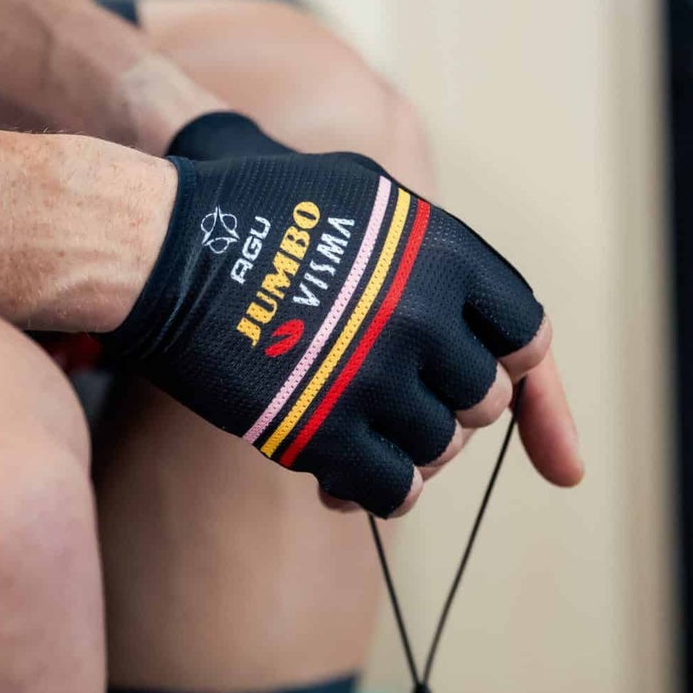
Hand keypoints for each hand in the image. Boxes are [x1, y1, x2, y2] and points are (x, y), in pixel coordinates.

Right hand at [105, 114, 581, 515]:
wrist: (163, 249)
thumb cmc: (256, 212)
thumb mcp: (365, 198)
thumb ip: (431, 254)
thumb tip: (479, 317)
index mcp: (442, 254)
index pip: (526, 334)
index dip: (529, 377)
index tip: (517, 403)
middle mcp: (423, 315)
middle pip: (486, 401)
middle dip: (453, 409)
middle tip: (405, 403)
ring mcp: (375, 377)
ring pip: (440, 450)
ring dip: (412, 453)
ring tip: (368, 436)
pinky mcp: (324, 431)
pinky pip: (392, 489)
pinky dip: (382, 493)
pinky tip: (346, 484)